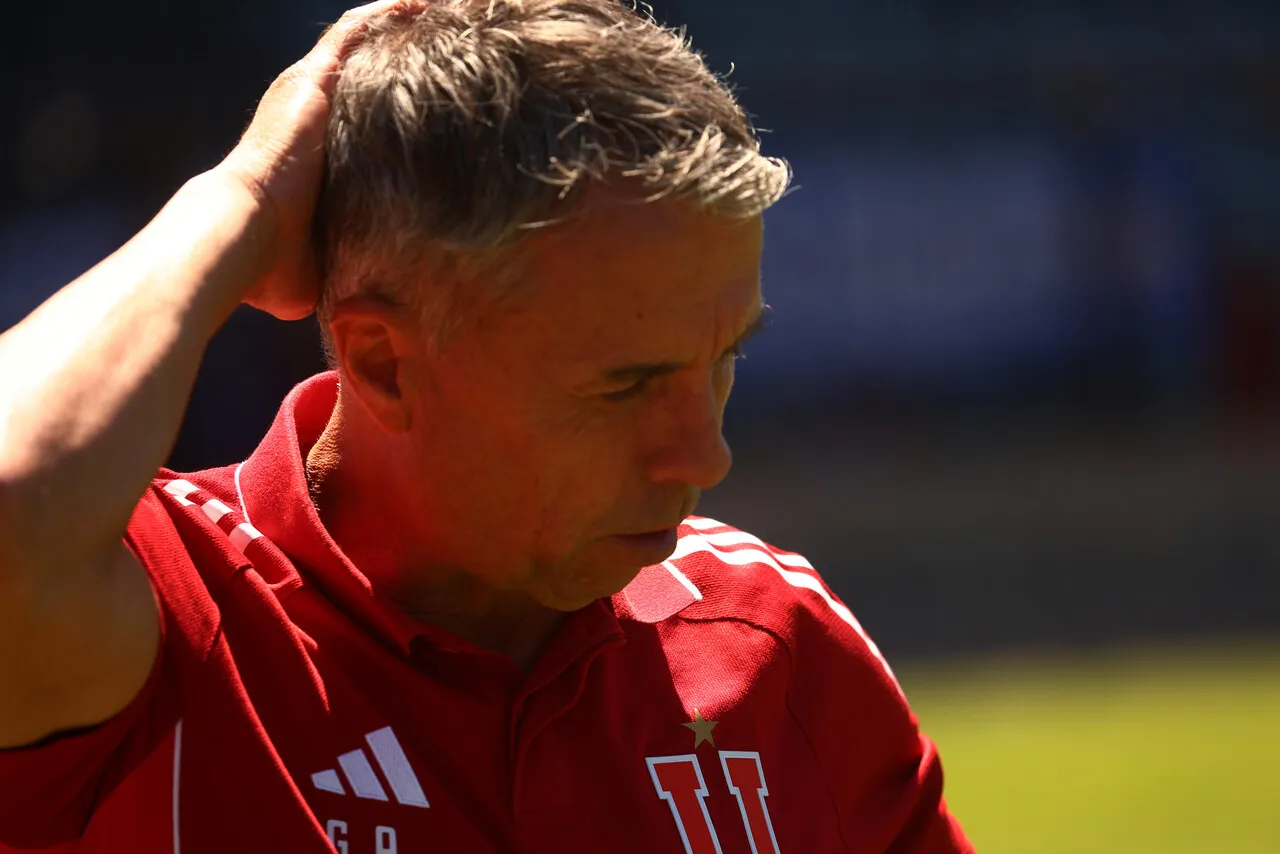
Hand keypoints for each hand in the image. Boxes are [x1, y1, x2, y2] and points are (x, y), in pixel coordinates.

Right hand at [217, 0, 418, 319]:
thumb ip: (345, 271)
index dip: (384, 107)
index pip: (351, 118)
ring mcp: (306, 92)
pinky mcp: (312, 81)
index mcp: (306, 153)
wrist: (239, 239)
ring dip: (396, 27)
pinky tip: (421, 3)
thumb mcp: (321, 266)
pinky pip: (356, 32)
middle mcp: (303, 113)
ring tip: (439, 14)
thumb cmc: (270, 267)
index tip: (424, 105)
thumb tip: (364, 313)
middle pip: (356, 71)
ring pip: (358, 42)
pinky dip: (387, 14)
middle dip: (397, 57)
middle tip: (442, 47)